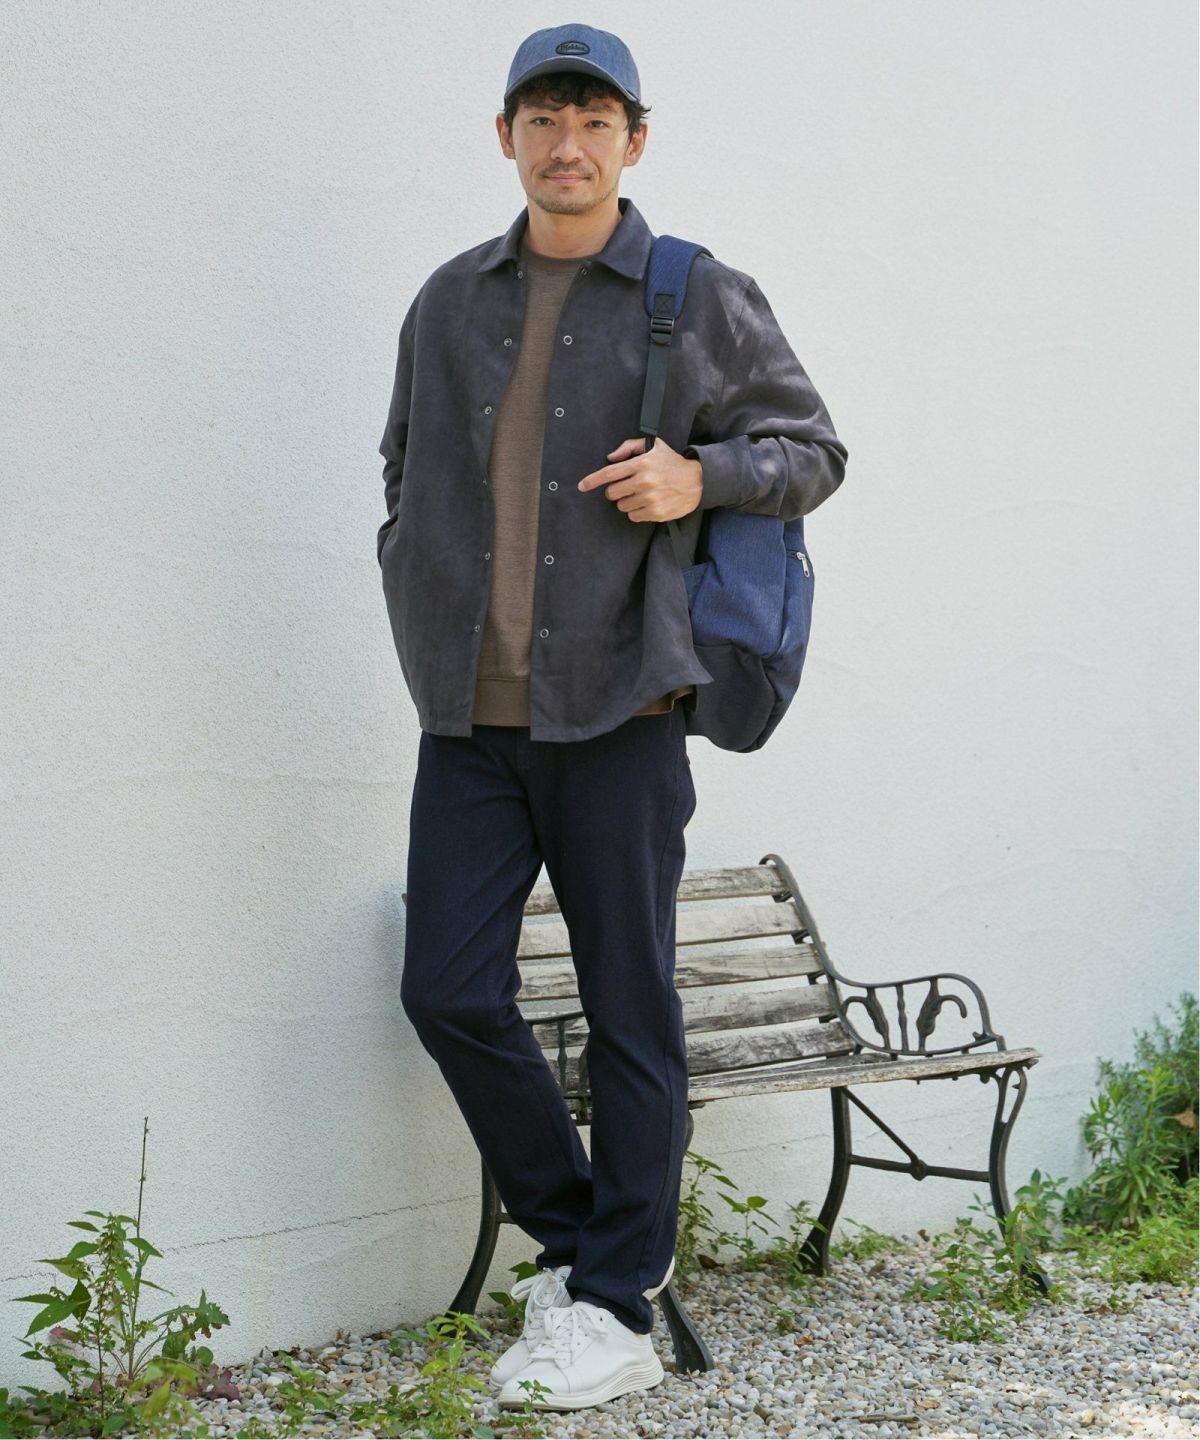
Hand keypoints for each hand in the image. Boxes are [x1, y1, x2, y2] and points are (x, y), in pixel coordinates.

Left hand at [576, 436, 702, 521]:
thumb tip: (610, 458)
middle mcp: (644, 482)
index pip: (609, 473)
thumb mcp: (654, 445)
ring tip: (641, 494)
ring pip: (622, 506)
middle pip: (612, 493)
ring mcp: (650, 499)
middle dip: (615, 491)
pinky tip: (648, 503)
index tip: (582, 486)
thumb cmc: (673, 462)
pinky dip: (637, 511)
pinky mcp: (656, 513)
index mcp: (642, 464)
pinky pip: (633, 516)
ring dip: (627, 501)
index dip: (592, 480)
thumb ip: (630, 447)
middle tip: (627, 487)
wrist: (699, 481)